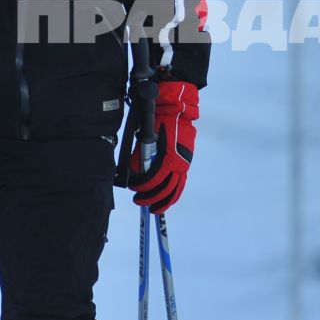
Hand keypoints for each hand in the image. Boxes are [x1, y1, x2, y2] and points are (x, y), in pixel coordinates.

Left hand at [128, 80, 197, 213]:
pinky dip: (174, 194)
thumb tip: (135, 173)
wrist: (178, 111)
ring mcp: (184, 164)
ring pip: (175, 189)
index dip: (142, 186)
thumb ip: (140, 157)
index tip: (134, 188)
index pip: (154, 179)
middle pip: (165, 189)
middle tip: (140, 201)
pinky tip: (167, 200)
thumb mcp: (145, 138)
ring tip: (154, 208)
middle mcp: (179, 163)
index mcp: (168, 157)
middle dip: (151, 198)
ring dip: (164, 201)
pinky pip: (180, 183)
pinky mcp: (185, 163)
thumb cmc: (160, 121)